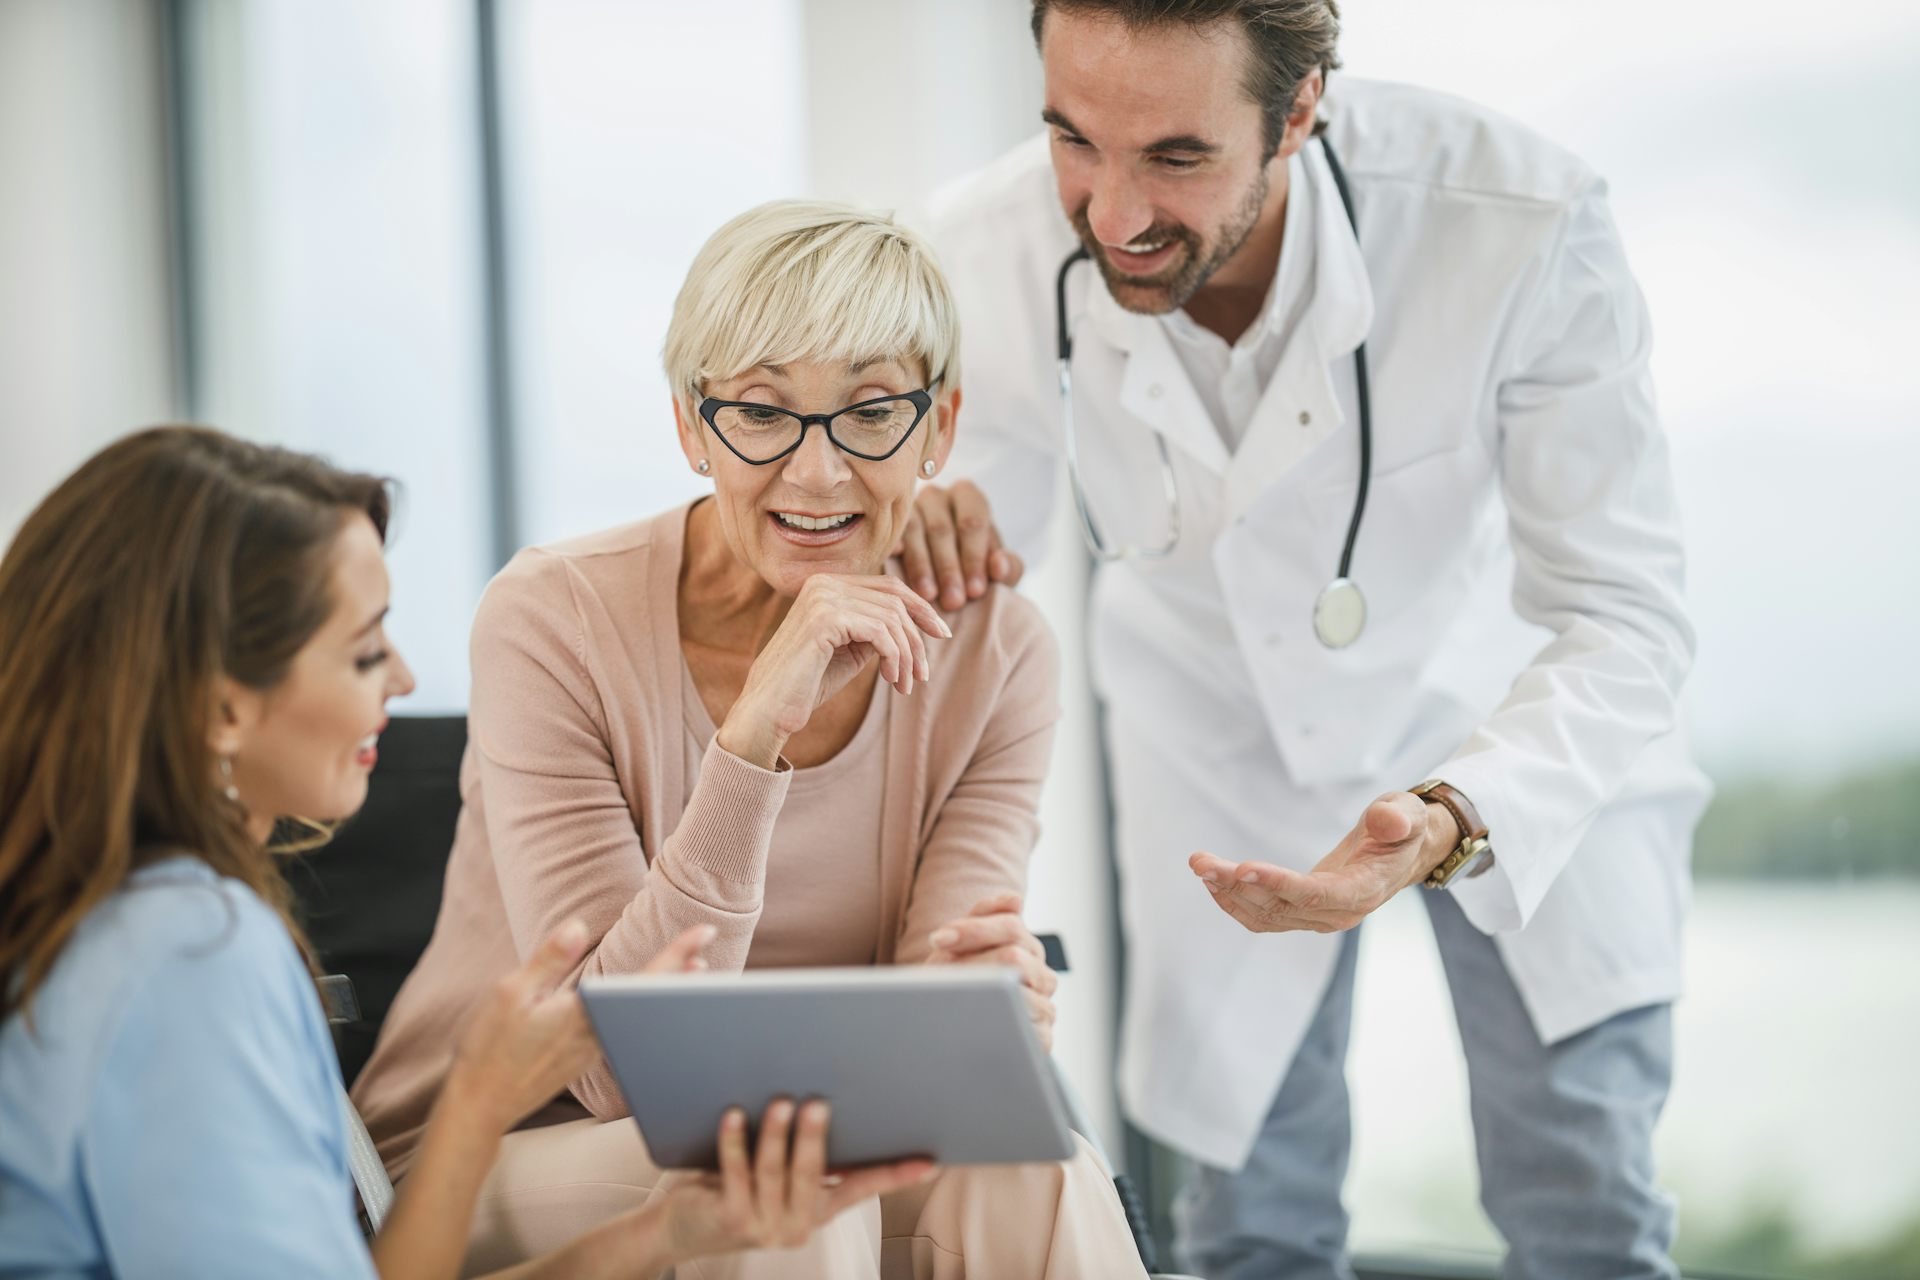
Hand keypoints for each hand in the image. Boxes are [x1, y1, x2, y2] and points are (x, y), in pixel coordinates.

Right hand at [446, 921, 714, 1132]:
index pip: (643, 980)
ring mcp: (594, 1053)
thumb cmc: (489, 1048)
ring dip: (666, 992)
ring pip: (642, 1017)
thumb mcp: (510, 993)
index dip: (676, 953)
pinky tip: (644, 1003)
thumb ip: (548, 960)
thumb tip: (578, 926)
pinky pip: (626, 1030)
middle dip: (681, 971)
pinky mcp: (585, 1061)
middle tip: (705, 946)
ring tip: (691, 971)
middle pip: (652, 1000)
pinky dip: (643, 1010)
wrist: (480, 1105)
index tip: (703, 932)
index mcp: (584, 1016)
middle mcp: (598, 1037)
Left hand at [658, 1099, 935, 1262]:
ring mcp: (763, 1225)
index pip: (862, 1190)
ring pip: (773, 1171)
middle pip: (813, 1176)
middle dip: (817, 1137)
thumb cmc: (734, 1190)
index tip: (928, 1163)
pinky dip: (735, 1141)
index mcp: (817, 1211)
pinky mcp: (730, 1218)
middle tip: (822, 1104)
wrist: (681, 1229)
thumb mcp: (778, 1177)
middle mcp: (796, 1224)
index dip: (895, 1176)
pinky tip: (734, 1114)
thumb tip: (830, 1096)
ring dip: (777, 1133)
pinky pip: (735, 1173)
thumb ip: (805, 1155)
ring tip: (781, 1101)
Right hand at [719, 574, 950, 768]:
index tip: (941, 633)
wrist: (769, 711)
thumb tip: (915, 623)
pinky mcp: (825, 619)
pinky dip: (895, 658)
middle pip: (894, 599)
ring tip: (905, 684)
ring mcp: (822, 597)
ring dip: (908, 655)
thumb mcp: (851, 650)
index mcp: (826, 584)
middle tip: (923, 673)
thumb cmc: (808, 684)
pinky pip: (881, 633)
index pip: (888, 586)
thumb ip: (876, 629)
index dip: (920, 607)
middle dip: (917, 636)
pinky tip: (892, 680)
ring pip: (892, 618)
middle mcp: (823, 582)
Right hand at [895, 481, 1023, 610]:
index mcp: (968, 497)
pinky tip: (897, 564)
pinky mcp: (888, 521)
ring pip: (914, 531)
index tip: (976, 591)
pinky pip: (890, 533)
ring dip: (922, 566)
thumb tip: (998, 565)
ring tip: (930, 596)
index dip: (975, 558)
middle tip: (954, 601)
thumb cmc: (974, 570)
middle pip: (941, 528)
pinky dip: (895, 548)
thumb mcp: (997, 572)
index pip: (973, 522)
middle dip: (949, 568)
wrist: (944, 578)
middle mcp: (937, 496)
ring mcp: (909, 506)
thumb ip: (1008, 569)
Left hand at [924, 891, 1057, 1051]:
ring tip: (948, 993)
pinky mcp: (1042, 1041)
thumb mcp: (962, 947)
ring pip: (1017, 989)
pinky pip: (1022, 1025)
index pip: (1011, 926)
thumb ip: (984, 917)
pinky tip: (968, 1017)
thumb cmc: (957, 984)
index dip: (973, 929)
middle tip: (938, 965)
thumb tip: (1014, 899)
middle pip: (1013, 955)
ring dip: (978, 990)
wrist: (951, 1033)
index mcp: (1028, 949)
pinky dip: (994, 1018)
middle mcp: (1043, 976)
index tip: (938, 939)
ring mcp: (1045, 1009)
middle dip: (971, 958)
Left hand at [1188, 792, 1458, 933]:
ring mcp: (1318, 917)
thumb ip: (1399, 818)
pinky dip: (1234, 901)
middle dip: (1236, 884)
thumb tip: (1387, 820)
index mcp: (1363, 891)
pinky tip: (1212, 881)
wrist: (1402, 853)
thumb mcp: (1408, 815)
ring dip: (1227, 893)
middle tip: (1201, 861)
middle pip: (1280, 906)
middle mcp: (1337, 912)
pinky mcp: (1302, 912)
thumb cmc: (1403, 829)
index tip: (1242, 867)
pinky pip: (1263, 916)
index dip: (1278, 884)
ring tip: (1199, 865)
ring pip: (1265, 914)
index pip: (1315, 895)